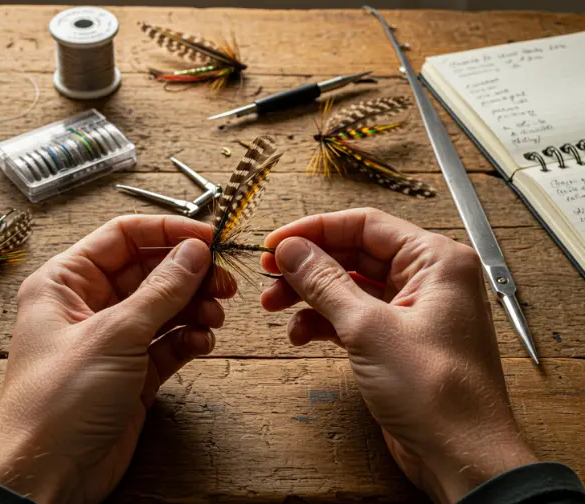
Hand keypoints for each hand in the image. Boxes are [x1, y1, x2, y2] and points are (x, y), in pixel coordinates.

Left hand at [0, 215, 233, 502]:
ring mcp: (112, 340)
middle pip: (149, 272)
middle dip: (188, 274)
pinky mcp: (131, 373)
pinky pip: (168, 342)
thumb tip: (193, 251)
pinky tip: (201, 341)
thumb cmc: (58, 403)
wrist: (48, 476)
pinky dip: (188, 338)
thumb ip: (161, 290)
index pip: (122, 238)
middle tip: (223, 281)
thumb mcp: (115, 334)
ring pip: (163, 307)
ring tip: (215, 315)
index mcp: (66, 283)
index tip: (208, 237)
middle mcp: (88, 307)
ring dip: (194, 307)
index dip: (167, 233)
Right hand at [260, 208, 536, 503]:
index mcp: (434, 260)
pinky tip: (301, 334)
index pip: (365, 225)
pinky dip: (323, 322)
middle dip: (308, 267)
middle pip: (354, 255)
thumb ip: (325, 283)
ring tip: (274, 307)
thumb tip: (292, 250)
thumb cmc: (436, 394)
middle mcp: (426, 279)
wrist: (460, 457)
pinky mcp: (397, 340)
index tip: (276, 243)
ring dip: (310, 296)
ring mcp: (411, 311)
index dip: (315, 230)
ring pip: (349, 287)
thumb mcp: (369, 329)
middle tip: (270, 275)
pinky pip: (353, 316)